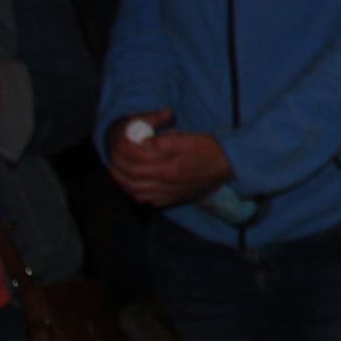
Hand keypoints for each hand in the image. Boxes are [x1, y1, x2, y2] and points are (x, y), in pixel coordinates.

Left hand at [107, 112, 236, 205]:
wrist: (228, 165)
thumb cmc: (209, 149)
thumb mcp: (187, 140)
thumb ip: (162, 143)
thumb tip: (143, 144)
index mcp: (168, 170)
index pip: (135, 165)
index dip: (123, 155)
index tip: (119, 144)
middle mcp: (167, 186)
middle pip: (133, 181)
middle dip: (119, 170)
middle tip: (113, 159)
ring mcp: (171, 194)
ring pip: (139, 194)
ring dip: (125, 184)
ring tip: (118, 174)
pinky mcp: (175, 198)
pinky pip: (151, 201)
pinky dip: (139, 194)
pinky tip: (136, 187)